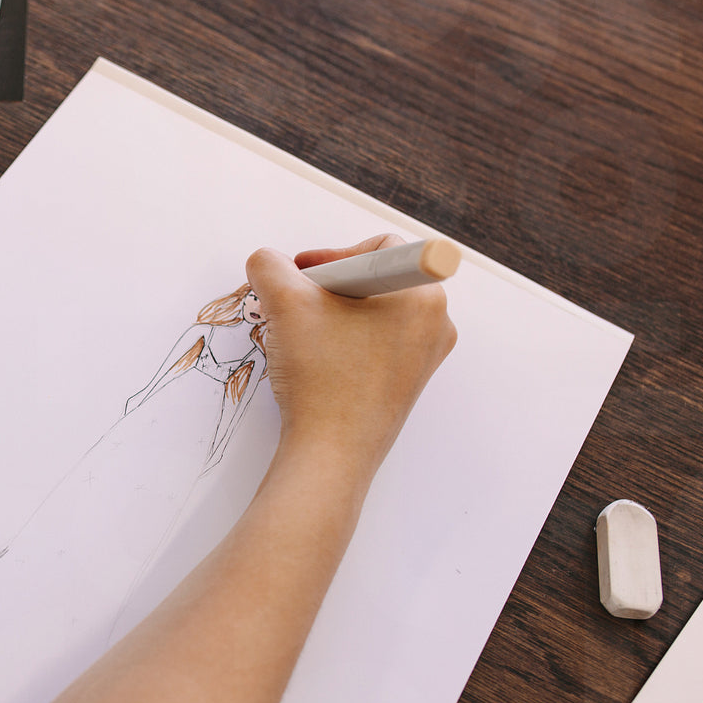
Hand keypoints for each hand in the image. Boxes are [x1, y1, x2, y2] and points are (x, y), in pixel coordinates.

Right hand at [245, 234, 456, 475]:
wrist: (330, 454)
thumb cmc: (321, 378)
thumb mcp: (285, 304)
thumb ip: (270, 266)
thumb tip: (267, 261)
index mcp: (424, 294)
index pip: (376, 248)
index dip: (331, 255)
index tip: (302, 278)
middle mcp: (435, 324)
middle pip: (373, 280)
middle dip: (328, 288)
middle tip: (296, 307)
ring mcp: (423, 357)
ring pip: (370, 313)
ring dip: (330, 315)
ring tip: (301, 337)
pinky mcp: (406, 384)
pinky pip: (372, 344)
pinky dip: (341, 342)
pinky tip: (315, 362)